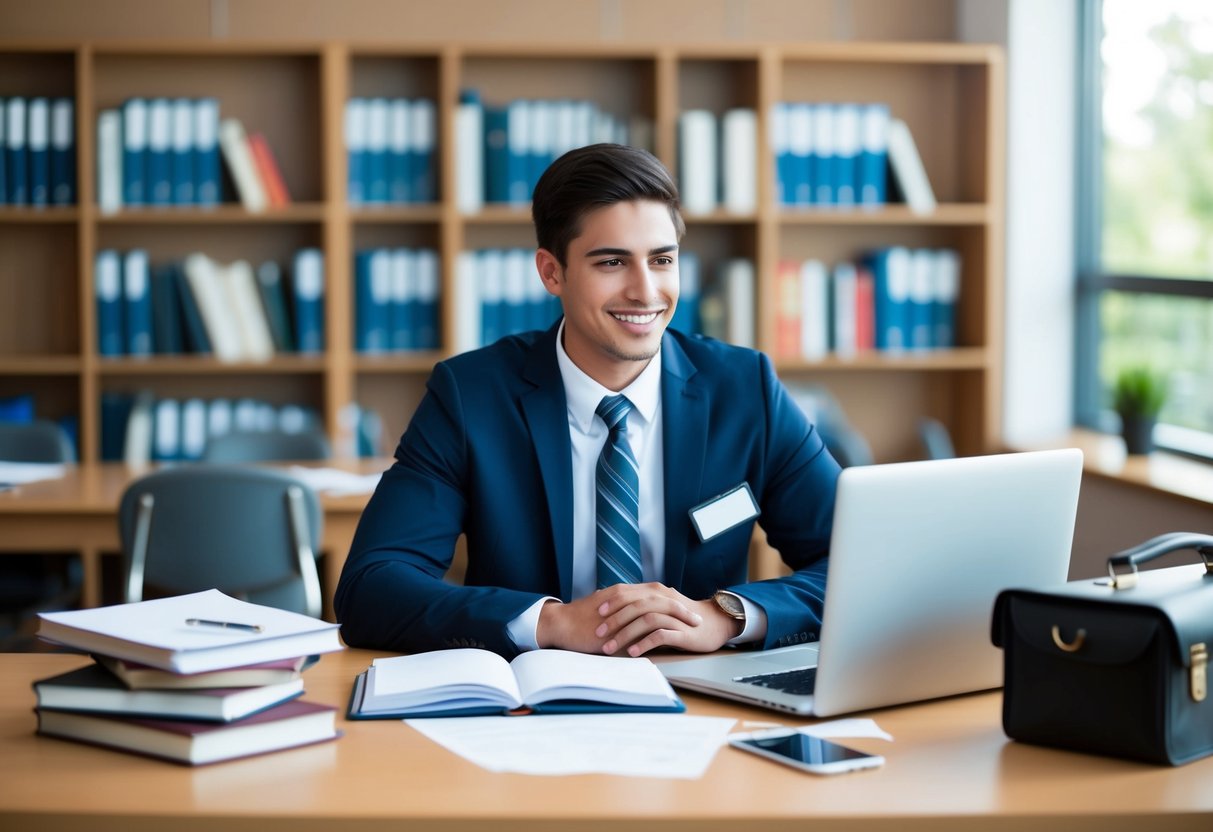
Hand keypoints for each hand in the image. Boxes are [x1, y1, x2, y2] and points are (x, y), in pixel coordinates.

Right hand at [535, 583, 705, 654]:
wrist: (561, 623)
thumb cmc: (581, 624)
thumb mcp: (608, 617)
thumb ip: (625, 619)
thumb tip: (642, 630)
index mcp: (625, 593)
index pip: (657, 595)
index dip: (676, 603)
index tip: (691, 613)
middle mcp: (625, 595)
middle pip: (661, 597)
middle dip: (681, 608)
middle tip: (698, 619)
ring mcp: (620, 604)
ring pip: (654, 607)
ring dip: (675, 617)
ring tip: (690, 628)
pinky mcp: (614, 617)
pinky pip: (639, 620)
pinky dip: (657, 627)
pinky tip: (669, 636)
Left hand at [596, 583, 740, 656]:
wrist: (716, 623)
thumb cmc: (685, 618)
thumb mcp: (661, 607)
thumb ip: (643, 606)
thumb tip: (617, 610)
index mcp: (656, 593)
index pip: (629, 594)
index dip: (611, 603)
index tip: (595, 614)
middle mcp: (664, 600)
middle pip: (634, 606)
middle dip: (614, 620)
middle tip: (598, 633)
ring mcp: (673, 615)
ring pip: (645, 620)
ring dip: (625, 634)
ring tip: (611, 648)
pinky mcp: (682, 631)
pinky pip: (660, 635)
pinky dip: (644, 643)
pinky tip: (633, 652)